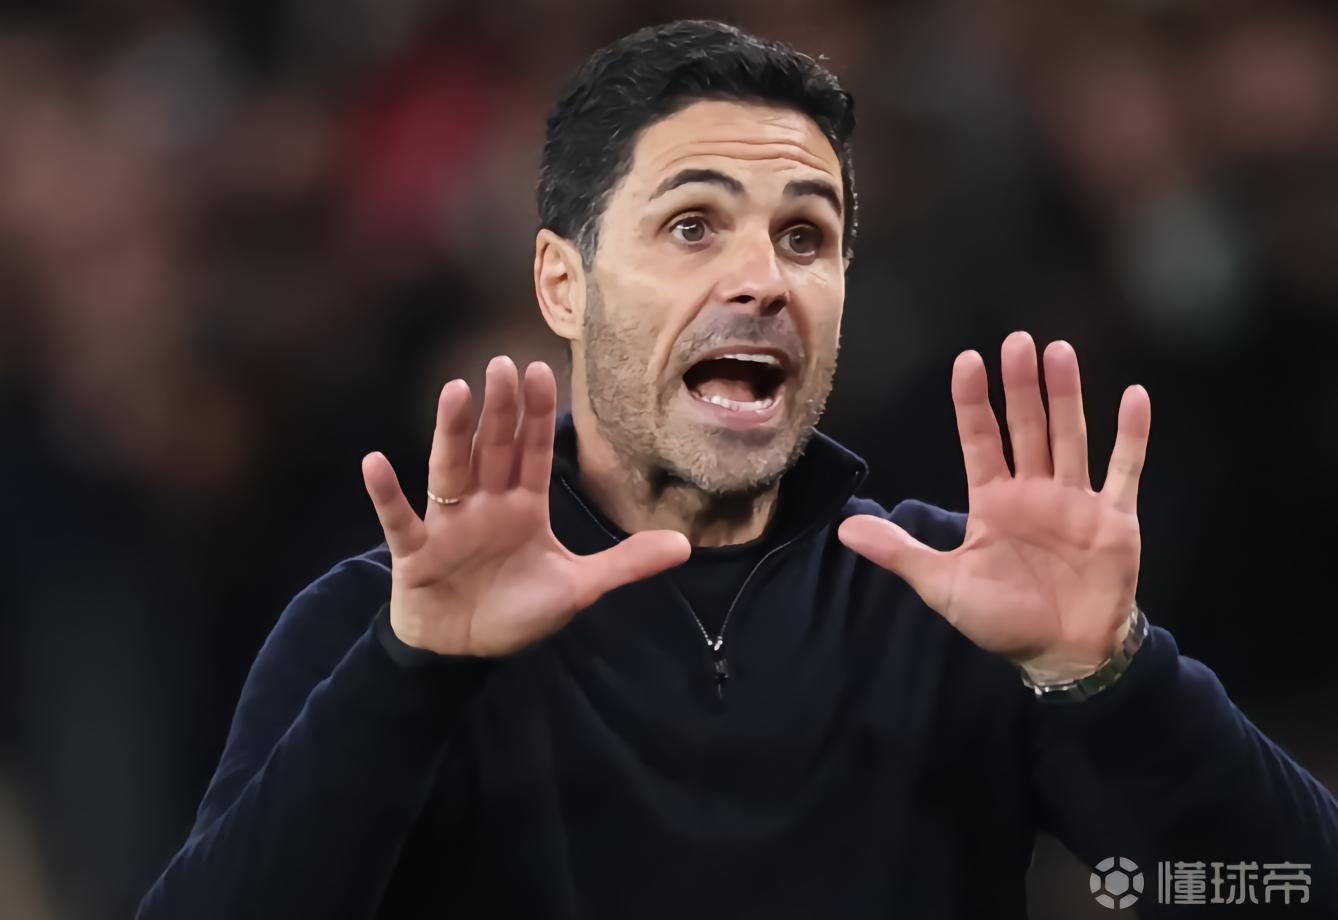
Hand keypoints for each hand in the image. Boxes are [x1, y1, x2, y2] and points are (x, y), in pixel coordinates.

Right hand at [361, 356, 690, 656]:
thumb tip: (684, 547)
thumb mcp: (577, 588)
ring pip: (450, 470)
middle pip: (493, 450)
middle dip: (499, 410)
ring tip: (454, 391)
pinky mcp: (416, 552)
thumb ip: (625, 564)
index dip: (537, 416)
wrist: (463, 653)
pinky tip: (375, 463)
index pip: (533, 453)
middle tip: (501, 363)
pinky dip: (388, 494)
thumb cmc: (515, 611)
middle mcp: (485, 506)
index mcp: (522, 507)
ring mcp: (448, 525)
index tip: (539, 370)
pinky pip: (400, 519)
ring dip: (451, 433)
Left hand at [838, 332, 1150, 681]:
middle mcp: (1034, 490)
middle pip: (1026, 426)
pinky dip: (1131, 436)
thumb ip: (899, 551)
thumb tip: (844, 530)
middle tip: (1017, 340)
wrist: (1062, 655)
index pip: (979, 439)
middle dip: (1021, 385)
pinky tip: (1135, 396)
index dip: (973, 402)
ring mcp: (1076, 500)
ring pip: (1070, 436)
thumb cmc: (1002, 618)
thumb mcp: (942, 584)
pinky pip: (1125, 470)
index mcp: (992, 500)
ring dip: (1067, 395)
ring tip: (1059, 352)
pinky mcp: (1115, 518)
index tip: (967, 361)